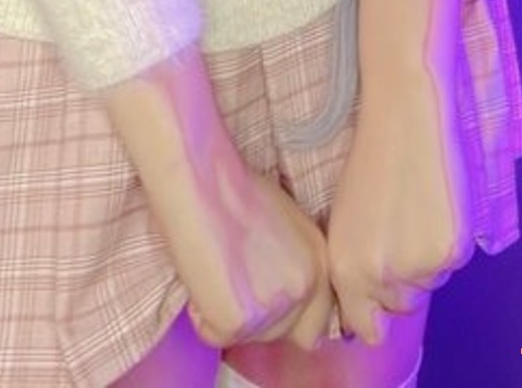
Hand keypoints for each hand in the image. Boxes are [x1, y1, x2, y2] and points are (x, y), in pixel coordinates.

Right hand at [180, 158, 331, 350]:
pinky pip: (214, 335)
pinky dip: (201, 315)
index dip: (287, 318)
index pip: (316, 322)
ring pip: (249, 338)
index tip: (263, 308)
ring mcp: (274, 309)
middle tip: (233, 286)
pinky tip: (201, 276)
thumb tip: (280, 291)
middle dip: (258, 320)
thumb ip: (294, 263)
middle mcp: (305, 289)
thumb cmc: (232, 191)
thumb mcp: (286, 226)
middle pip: (283, 335)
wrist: (202, 183)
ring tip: (216, 270)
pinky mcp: (238, 322)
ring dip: (229, 316)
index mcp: (320, 263)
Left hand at [326, 63, 474, 344]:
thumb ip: (354, 267)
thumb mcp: (346, 219)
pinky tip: (435, 204)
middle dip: (402, 280)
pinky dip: (447, 242)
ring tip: (416, 208)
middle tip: (401, 231)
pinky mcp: (450, 251)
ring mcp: (416, 267)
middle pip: (401, 305)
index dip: (375, 315)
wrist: (405, 116)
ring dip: (425, 258)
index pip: (366, 328)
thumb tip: (369, 308)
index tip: (380, 300)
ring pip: (429, 282)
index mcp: (346, 269)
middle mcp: (378, 277)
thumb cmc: (371, 159)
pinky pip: (451, 263)